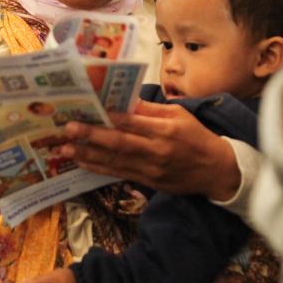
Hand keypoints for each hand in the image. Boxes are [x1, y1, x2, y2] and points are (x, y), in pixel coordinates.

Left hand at [64, 100, 239, 200]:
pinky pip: (120, 174)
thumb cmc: (197, 136)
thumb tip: (125, 99)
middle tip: (68, 129)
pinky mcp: (149, 182)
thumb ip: (151, 109)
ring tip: (65, 149)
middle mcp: (157, 150)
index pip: (132, 122)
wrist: (217, 171)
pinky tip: (83, 162)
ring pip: (115, 162)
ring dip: (88, 155)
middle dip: (91, 136)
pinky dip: (99, 169)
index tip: (87, 110)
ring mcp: (152, 169)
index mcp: (166, 130)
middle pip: (119, 143)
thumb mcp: (180, 114)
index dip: (108, 117)